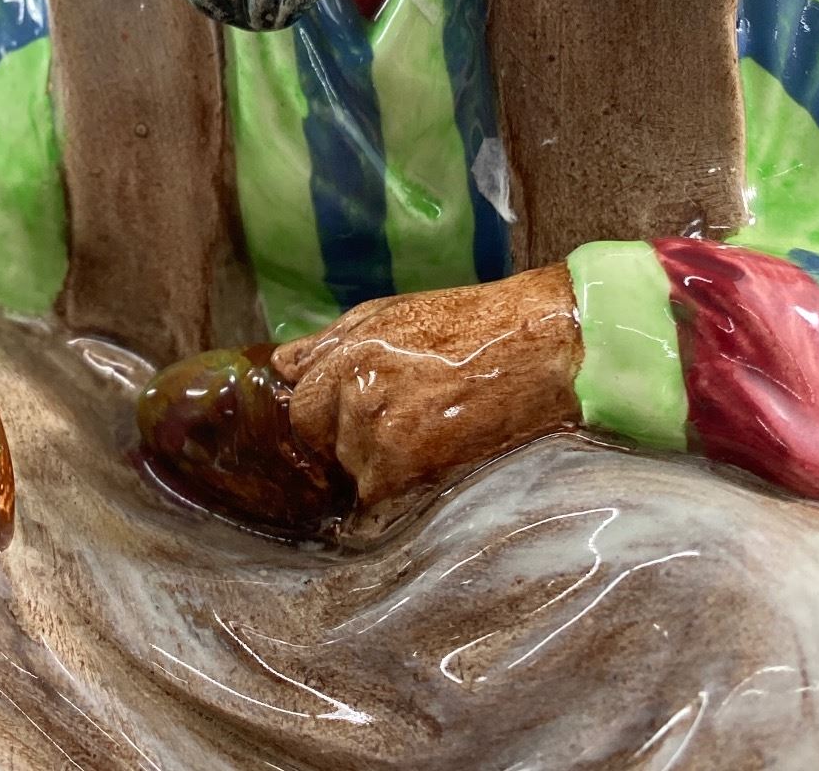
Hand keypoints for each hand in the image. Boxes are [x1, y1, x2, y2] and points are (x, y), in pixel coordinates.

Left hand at [272, 265, 582, 507]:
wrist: (538, 347)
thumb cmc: (469, 326)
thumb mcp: (391, 315)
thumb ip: (330, 344)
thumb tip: (280, 365)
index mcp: (346, 352)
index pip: (300, 405)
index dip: (321, 415)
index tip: (343, 420)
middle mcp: (354, 393)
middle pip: (321, 443)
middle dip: (344, 441)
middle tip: (393, 427)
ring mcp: (380, 434)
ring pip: (353, 473)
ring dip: (377, 467)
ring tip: (425, 438)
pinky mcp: (410, 469)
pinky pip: (378, 502)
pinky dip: (396, 497)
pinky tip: (428, 468)